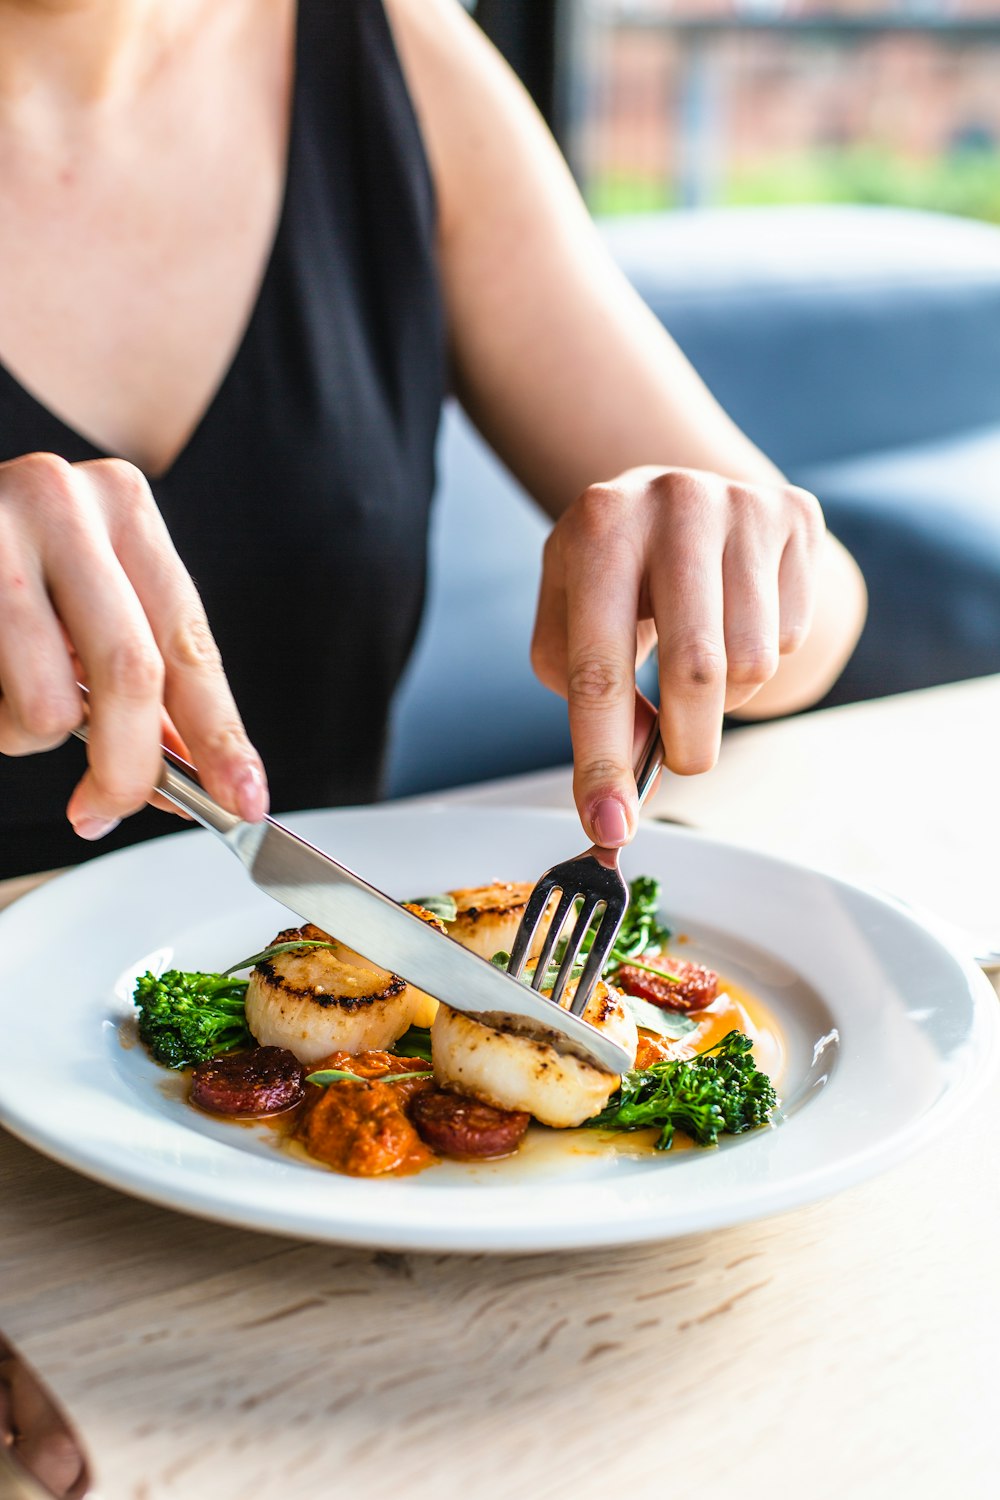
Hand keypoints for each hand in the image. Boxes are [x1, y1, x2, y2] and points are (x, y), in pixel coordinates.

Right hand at [0, 452, 267, 838]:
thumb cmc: (13, 563)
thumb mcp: (92, 596)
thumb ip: (144, 677)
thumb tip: (191, 777)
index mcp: (124, 506)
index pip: (190, 643)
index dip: (220, 734)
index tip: (244, 798)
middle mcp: (63, 504)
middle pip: (131, 674)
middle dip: (128, 768)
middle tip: (108, 809)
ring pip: (46, 704)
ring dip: (30, 736)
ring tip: (8, 695)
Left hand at [530, 465, 824, 845]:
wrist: (672, 492)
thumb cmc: (612, 573)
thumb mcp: (570, 619)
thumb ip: (586, 697)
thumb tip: (638, 772)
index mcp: (599, 527)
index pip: (599, 669)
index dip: (603, 760)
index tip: (611, 826)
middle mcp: (674, 502)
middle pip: (696, 671)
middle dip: (688, 742)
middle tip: (681, 759)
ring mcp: (743, 503)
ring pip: (753, 661)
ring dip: (724, 697)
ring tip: (697, 660)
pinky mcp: (797, 515)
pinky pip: (791, 636)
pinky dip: (759, 658)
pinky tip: (733, 620)